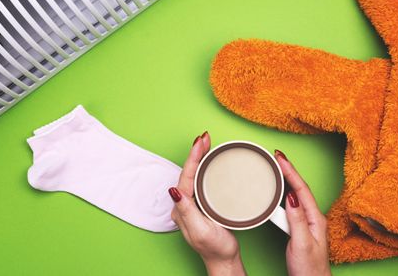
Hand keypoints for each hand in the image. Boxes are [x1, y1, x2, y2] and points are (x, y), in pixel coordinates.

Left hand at [169, 132, 246, 275]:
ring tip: (206, 144)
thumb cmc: (215, 248)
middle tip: (205, 137)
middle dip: (196, 153)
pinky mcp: (203, 205)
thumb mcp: (201, 230)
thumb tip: (174, 191)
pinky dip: (205, 168)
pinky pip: (201, 181)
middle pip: (189, 172)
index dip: (193, 157)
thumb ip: (187, 211)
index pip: (186, 176)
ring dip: (200, 158)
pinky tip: (210, 162)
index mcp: (182, 208)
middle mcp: (185, 205)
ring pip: (195, 175)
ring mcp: (193, 204)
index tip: (201, 142)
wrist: (224, 260)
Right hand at [275, 150, 330, 275]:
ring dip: (286, 180)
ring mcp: (307, 223)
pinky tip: (277, 193)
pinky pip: (291, 206)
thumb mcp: (301, 243)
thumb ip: (297, 219)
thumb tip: (291, 196)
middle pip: (299, 188)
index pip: (301, 188)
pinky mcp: (300, 229)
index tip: (280, 157)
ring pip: (295, 195)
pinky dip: (283, 194)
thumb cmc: (309, 270)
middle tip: (275, 157)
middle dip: (287, 170)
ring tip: (275, 168)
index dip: (290, 171)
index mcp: (315, 218)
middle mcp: (313, 218)